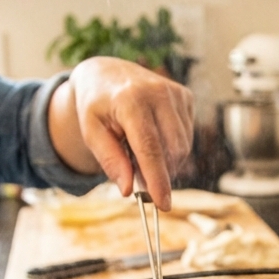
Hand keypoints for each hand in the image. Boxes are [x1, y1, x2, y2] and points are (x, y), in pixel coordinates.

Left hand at [47, 56, 193, 210]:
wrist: (107, 73)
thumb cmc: (97, 105)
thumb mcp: (91, 132)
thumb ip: (110, 160)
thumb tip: (128, 190)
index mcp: (130, 100)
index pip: (149, 148)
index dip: (158, 179)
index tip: (163, 204)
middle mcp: (157, 93)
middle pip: (172, 150)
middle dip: (160, 173)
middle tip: (139, 178)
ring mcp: (175, 93)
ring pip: (183, 146)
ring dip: (165, 161)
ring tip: (139, 151)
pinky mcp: (185, 96)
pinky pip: (186, 136)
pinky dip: (172, 147)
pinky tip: (154, 137)